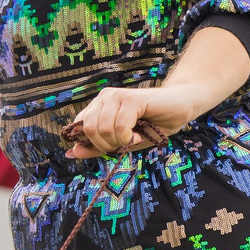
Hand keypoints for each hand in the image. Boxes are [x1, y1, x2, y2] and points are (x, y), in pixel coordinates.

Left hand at [62, 85, 186, 158]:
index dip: (92, 145)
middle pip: (88, 130)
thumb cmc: (150, 126)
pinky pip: (119, 126)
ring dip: (120, 142)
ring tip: (134, 137)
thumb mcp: (120, 143)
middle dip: (107, 145)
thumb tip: (70, 154)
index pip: (78, 129)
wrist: (179, 109)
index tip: (112, 146)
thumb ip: (95, 147)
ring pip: (103, 129)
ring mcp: (116, 96)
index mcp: (97, 106)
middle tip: (125, 142)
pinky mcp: (131, 98)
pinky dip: (129, 137)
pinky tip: (139, 134)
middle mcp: (103, 97)